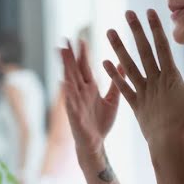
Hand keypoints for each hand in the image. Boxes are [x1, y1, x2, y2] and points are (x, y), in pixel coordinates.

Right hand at [59, 39, 120, 156]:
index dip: (82, 54)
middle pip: (74, 70)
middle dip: (70, 55)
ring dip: (65, 67)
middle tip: (65, 39)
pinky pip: (70, 101)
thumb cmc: (102, 122)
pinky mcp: (75, 114)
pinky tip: (64, 81)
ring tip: (61, 54)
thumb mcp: (112, 99)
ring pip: (70, 81)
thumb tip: (122, 63)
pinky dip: (67, 92)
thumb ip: (116, 82)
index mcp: (90, 88)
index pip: (84, 67)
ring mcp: (76, 102)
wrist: (96, 144)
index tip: (80, 39)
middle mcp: (81, 92)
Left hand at [104, 10, 183, 147]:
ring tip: (110, 31)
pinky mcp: (135, 104)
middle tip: (127, 13)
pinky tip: (105, 62)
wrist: (169, 145)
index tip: (149, 12)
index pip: (162, 47)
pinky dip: (113, 75)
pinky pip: (122, 87)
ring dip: (119, 47)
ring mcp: (142, 92)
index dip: (155, 28)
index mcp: (170, 76)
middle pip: (143, 51)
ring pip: (128, 65)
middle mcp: (154, 80)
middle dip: (136, 31)